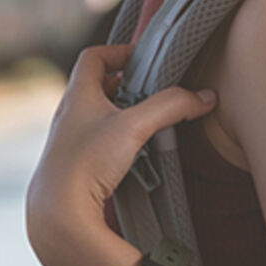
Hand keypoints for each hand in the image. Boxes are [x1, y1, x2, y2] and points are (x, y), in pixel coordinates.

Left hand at [26, 44, 215, 265]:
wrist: (59, 214)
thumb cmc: (87, 163)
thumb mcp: (133, 127)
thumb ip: (170, 106)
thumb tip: (205, 97)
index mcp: (77, 95)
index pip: (93, 57)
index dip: (118, 51)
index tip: (144, 59)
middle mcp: (68, 114)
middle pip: (97, 86)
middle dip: (127, 86)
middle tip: (153, 94)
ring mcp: (70, 141)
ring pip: (99, 116)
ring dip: (124, 116)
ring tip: (150, 125)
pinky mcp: (75, 166)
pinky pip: (99, 143)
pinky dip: (119, 141)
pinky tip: (136, 156)